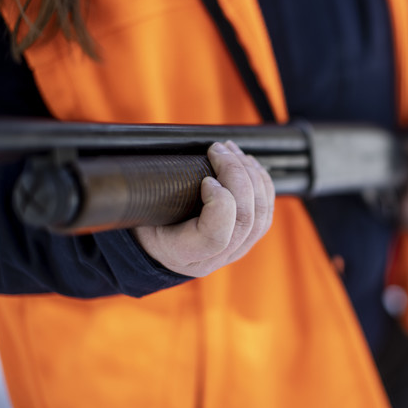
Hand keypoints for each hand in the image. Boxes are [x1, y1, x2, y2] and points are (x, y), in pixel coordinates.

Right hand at [133, 141, 274, 276]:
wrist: (157, 245)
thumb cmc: (146, 222)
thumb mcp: (141, 211)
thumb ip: (156, 193)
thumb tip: (173, 159)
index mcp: (183, 254)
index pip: (216, 238)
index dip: (220, 204)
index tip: (207, 179)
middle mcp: (215, 258)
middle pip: (244, 220)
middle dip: (237, 175)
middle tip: (219, 149)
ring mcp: (236, 250)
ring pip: (260, 214)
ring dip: (251, 175)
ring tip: (232, 151)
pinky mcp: (248, 238)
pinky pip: (266, 211)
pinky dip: (262, 183)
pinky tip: (248, 163)